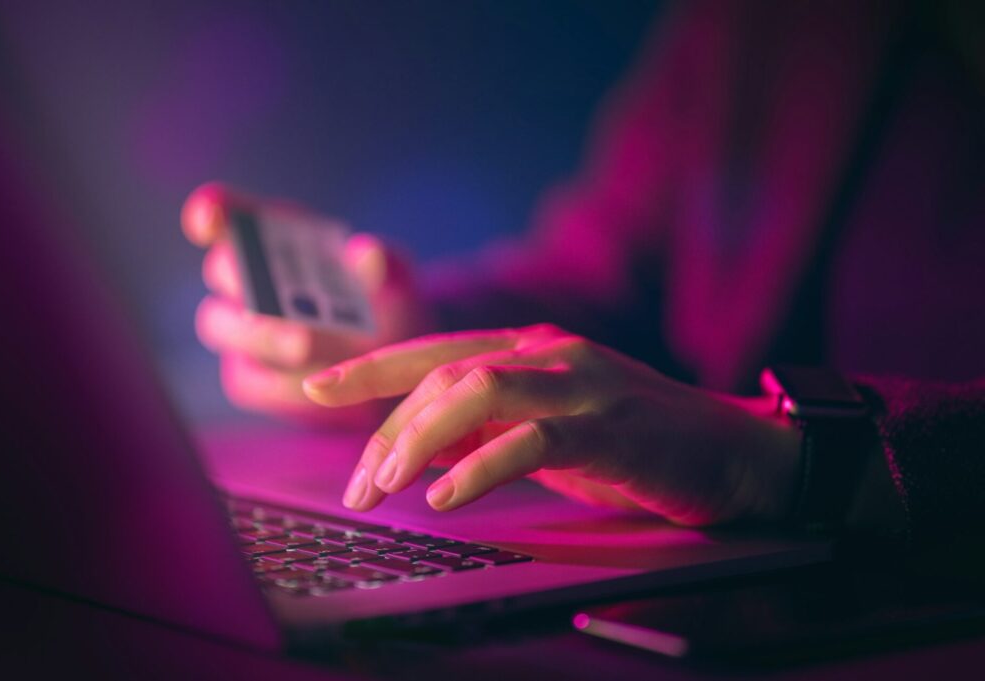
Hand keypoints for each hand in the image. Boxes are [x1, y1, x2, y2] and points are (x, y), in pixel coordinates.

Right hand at [182, 183, 428, 424]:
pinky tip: (313, 386)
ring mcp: (240, 328)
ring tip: (303, 344)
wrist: (394, 357)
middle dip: (240, 277)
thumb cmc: (384, 300)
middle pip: (220, 268)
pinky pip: (247, 380)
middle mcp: (248, 277)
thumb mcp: (394, 277)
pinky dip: (278, 383)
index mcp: (275, 234)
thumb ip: (382, 263)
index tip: (209, 220)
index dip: (211, 212)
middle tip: (270, 292)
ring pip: (220, 325)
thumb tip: (368, 252)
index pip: (225, 213)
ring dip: (260, 334)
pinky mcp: (249, 377)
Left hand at [303, 324, 801, 525]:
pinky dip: (482, 467)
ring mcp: (582, 384)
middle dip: (387, 429)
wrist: (734, 450)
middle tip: (357, 486)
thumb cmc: (633, 442)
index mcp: (531, 346)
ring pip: (479, 389)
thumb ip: (489, 426)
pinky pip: (532, 440)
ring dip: (421, 440)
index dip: (370, 366)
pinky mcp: (611, 427)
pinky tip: (448, 496)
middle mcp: (551, 351)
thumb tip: (421, 446)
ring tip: (388, 488)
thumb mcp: (548, 429)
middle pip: (445, 373)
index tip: (315, 387)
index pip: (434, 348)